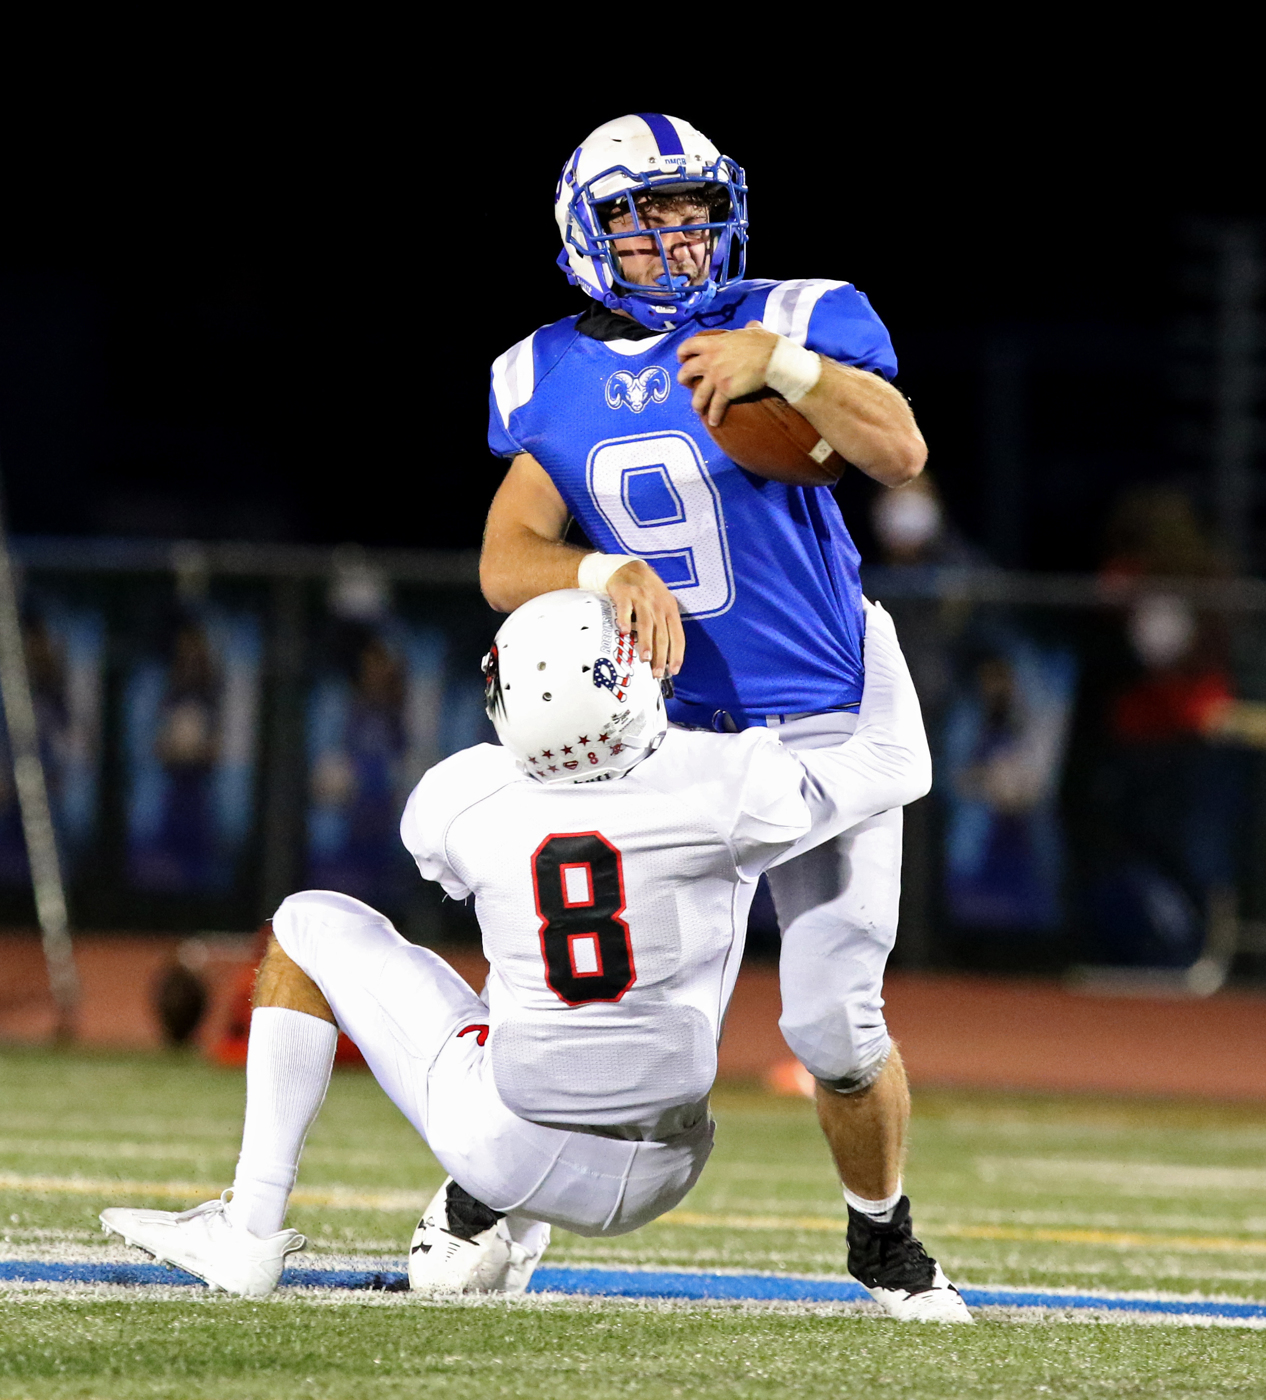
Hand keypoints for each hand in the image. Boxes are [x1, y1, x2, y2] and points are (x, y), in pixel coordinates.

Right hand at [606, 559, 684, 677]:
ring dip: (645, 642)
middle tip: (656, 673)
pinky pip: (625, 609)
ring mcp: (641, 598)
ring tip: (644, 658)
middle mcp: (658, 605)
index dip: (676, 654)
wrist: (628, 568)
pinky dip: (624, 620)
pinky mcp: (625, 594)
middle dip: (660, 655)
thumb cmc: (647, 593)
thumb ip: (663, 627)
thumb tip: (664, 656)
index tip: (674, 670)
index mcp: (670, 610)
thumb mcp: (661, 606)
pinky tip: (624, 632)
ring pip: (645, 623)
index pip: (677, 635)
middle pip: (661, 633)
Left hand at [676, 321, 777, 426]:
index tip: (681, 359)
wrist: (773, 359)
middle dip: (683, 380)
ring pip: (698, 395)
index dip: (681, 353)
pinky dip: (714, 416)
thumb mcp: (753, 331)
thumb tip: (753, 325)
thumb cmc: (765, 343)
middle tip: (687, 384)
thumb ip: (748, 329)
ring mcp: (716, 377)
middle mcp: (710, 360)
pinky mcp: (725, 391)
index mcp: (714, 343)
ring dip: (696, 404)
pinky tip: (714, 422)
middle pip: (686, 371)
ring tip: (698, 409)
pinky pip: (715, 407)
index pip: (688, 346)